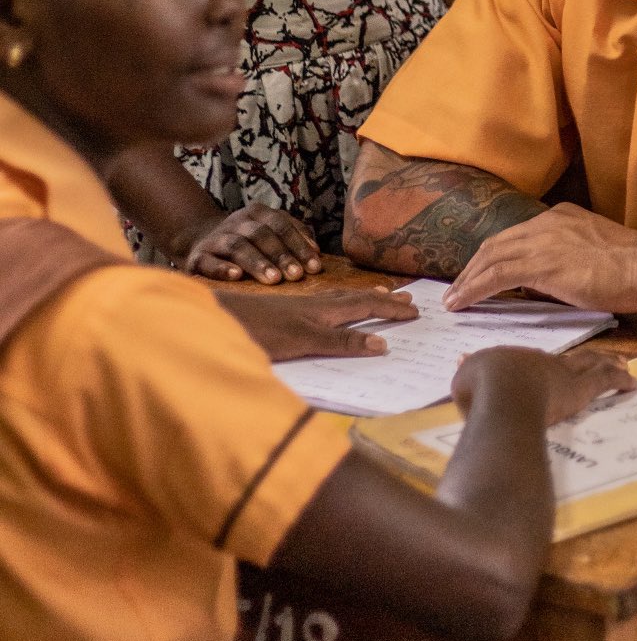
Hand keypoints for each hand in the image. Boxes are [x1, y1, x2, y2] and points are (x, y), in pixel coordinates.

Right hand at [183, 203, 321, 283]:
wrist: (203, 241)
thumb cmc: (250, 242)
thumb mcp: (271, 233)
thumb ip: (295, 237)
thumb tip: (316, 251)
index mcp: (257, 213)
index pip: (281, 225)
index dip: (299, 244)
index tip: (315, 266)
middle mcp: (236, 222)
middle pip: (261, 234)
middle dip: (281, 255)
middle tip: (297, 276)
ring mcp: (216, 238)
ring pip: (237, 246)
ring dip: (257, 263)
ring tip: (274, 280)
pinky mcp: (198, 256)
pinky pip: (208, 261)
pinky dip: (222, 268)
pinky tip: (236, 276)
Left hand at [220, 287, 417, 361]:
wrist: (218, 320)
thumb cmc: (259, 331)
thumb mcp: (305, 341)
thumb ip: (341, 343)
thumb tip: (383, 344)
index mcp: (325, 310)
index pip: (367, 307)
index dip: (391, 310)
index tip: (415, 311)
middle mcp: (316, 305)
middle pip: (357, 299)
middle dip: (383, 299)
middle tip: (407, 297)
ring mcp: (300, 307)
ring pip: (341, 300)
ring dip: (364, 299)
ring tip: (379, 296)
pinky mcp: (285, 313)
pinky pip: (326, 304)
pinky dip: (341, 303)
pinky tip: (331, 307)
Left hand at [445, 203, 636, 313]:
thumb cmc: (631, 268)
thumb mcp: (592, 253)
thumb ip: (564, 260)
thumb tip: (540, 283)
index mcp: (560, 217)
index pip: (515, 236)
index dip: (493, 256)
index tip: (480, 274)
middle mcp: (546, 222)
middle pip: (496, 243)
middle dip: (472, 267)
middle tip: (457, 289)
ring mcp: (542, 241)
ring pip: (490, 258)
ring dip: (467, 280)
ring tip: (454, 299)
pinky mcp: (540, 264)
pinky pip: (496, 276)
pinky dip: (474, 289)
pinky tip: (463, 302)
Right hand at [452, 341, 635, 425]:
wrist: (500, 388)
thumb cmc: (482, 386)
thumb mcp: (468, 378)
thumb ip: (469, 371)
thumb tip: (461, 362)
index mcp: (520, 361)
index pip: (539, 361)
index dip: (550, 362)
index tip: (556, 363)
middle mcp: (547, 362)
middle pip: (572, 356)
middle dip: (588, 355)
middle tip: (604, 353)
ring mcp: (566, 373)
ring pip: (593, 363)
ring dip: (608, 362)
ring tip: (622, 362)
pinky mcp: (581, 387)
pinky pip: (606, 381)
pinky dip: (620, 382)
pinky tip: (631, 383)